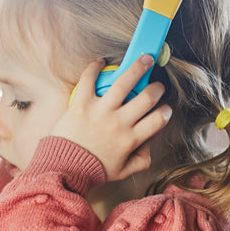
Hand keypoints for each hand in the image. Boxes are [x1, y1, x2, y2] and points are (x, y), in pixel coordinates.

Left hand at [51, 56, 171, 181]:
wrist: (63, 169)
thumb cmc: (92, 171)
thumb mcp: (122, 172)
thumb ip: (141, 161)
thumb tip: (149, 146)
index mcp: (130, 140)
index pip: (158, 120)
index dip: (166, 112)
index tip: (165, 108)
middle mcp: (119, 123)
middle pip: (147, 98)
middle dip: (157, 88)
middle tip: (157, 85)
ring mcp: (101, 111)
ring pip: (125, 83)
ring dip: (138, 68)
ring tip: (145, 58)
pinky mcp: (82, 104)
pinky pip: (89, 79)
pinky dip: (95, 67)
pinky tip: (102, 62)